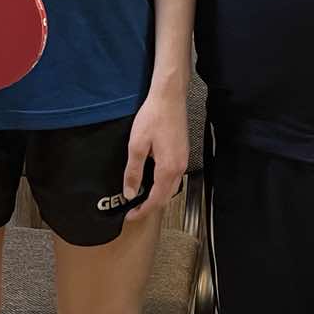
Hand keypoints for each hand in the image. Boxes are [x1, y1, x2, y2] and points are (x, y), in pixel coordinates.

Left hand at [122, 81, 187, 222]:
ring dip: (158, 196)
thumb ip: (134, 172)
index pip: (156, 200)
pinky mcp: (183, 152)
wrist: (169, 97)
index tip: (130, 216)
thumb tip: (130, 193)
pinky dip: (163, 185)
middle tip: (134, 211)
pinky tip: (153, 181)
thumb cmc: (153, 117)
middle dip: (150, 207)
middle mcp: (179, 167)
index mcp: (167, 168)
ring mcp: (183, 160)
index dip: (143, 211)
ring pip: (172, 187)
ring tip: (142, 198)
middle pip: (166, 197)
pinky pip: (174, 177)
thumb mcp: (137, 145)